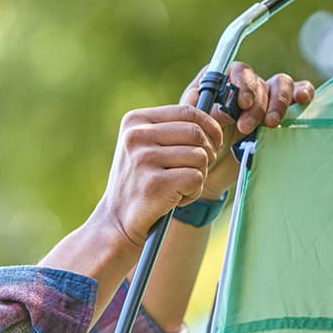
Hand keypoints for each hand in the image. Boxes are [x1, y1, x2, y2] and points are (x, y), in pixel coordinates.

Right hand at [98, 104, 222, 248]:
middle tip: (198, 168)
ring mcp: (144, 160)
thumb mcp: (143, 145)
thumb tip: (216, 113)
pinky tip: (176, 198)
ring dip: (199, 174)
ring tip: (180, 186)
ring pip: (200, 156)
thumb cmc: (139, 181)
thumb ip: (171, 128)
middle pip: (196, 133)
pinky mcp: (155, 184)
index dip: (210, 126)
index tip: (214, 142)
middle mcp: (136, 137)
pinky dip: (194, 191)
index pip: (186, 112)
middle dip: (207, 152)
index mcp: (134, 121)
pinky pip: (196, 178)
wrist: (117, 221)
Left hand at [180, 63, 314, 198]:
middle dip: (254, 105)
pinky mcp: (280, 111)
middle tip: (245, 127)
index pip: (235, 71)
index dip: (241, 83)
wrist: (209, 172)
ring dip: (277, 102)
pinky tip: (303, 99)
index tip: (241, 104)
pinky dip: (303, 91)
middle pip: (257, 81)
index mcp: (218, 85)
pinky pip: (298, 91)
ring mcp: (263, 98)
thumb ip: (202, 114)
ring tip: (270, 124)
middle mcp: (242, 87)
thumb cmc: (197, 146)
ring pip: (279, 83)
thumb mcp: (193, 129)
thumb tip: (224, 109)